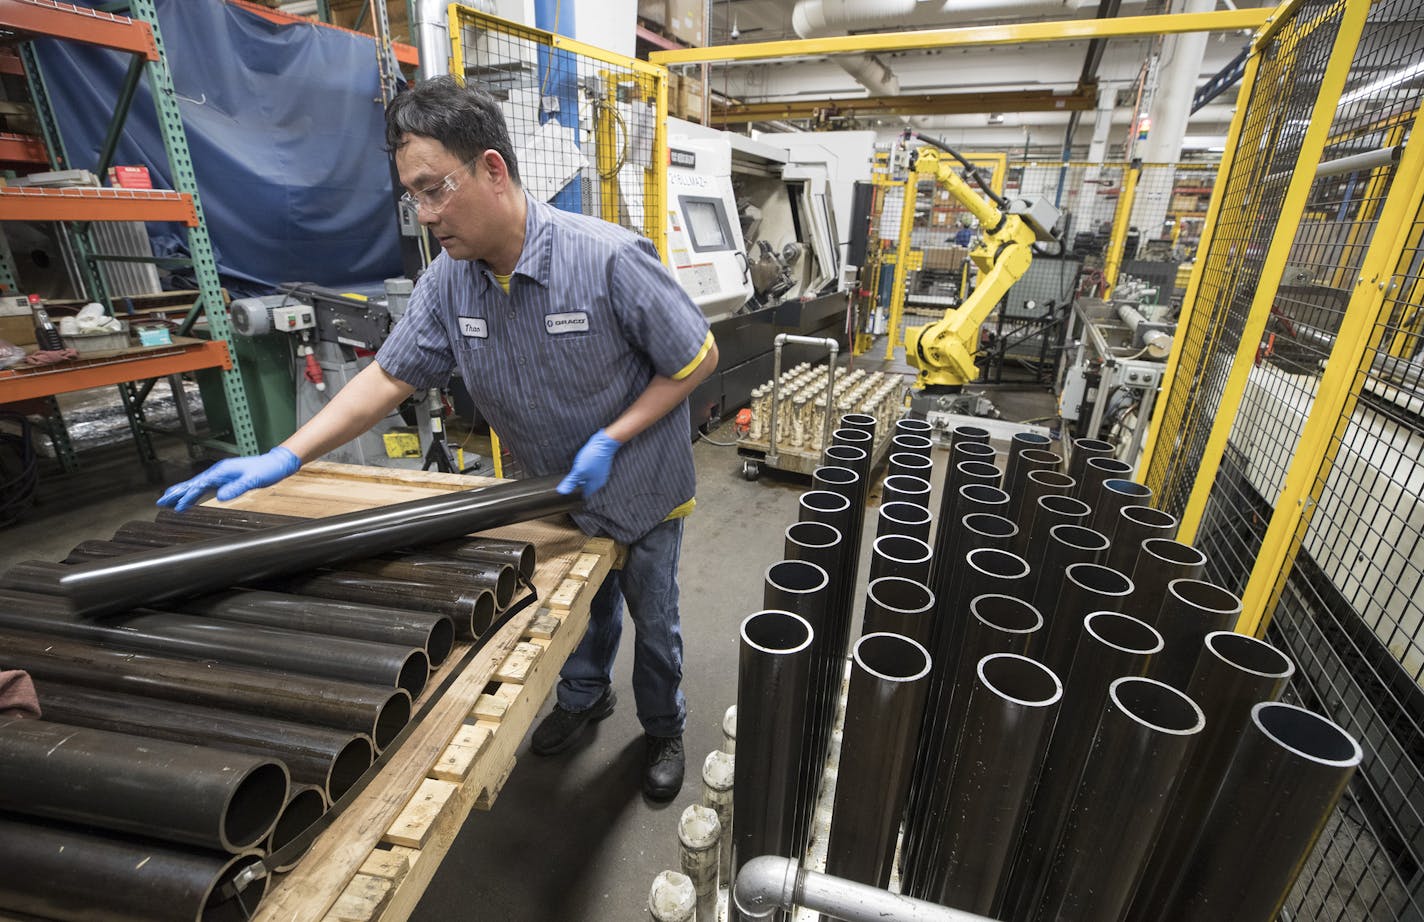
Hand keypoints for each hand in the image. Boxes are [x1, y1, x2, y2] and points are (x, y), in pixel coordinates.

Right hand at [157, 446, 300, 511]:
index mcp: (222, 471)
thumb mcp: (253, 480)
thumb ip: (238, 488)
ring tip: (170, 503)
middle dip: (177, 492)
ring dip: (184, 494)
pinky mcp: (226, 479)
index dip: (186, 495)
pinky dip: (196, 493)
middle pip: (193, 483)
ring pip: (197, 485)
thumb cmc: (266, 470)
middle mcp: (219, 472)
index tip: (174, 504)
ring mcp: (222, 475)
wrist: (276, 463)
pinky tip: (191, 500)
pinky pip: (206, 487)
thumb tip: (221, 496)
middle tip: (161, 501)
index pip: (199, 485)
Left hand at [557, 429, 621, 496]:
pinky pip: (590, 471)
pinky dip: (584, 469)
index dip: (575, 493)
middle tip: (569, 479)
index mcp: (594, 485)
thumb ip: (571, 481)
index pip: (583, 495)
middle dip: (577, 483)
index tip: (567, 490)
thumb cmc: (594, 456)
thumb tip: (563, 491)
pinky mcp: (599, 466)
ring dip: (580, 475)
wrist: (604, 442)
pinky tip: (581, 464)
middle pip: (585, 486)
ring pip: (587, 478)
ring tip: (575, 470)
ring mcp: (599, 473)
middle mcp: (598, 481)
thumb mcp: (578, 471)